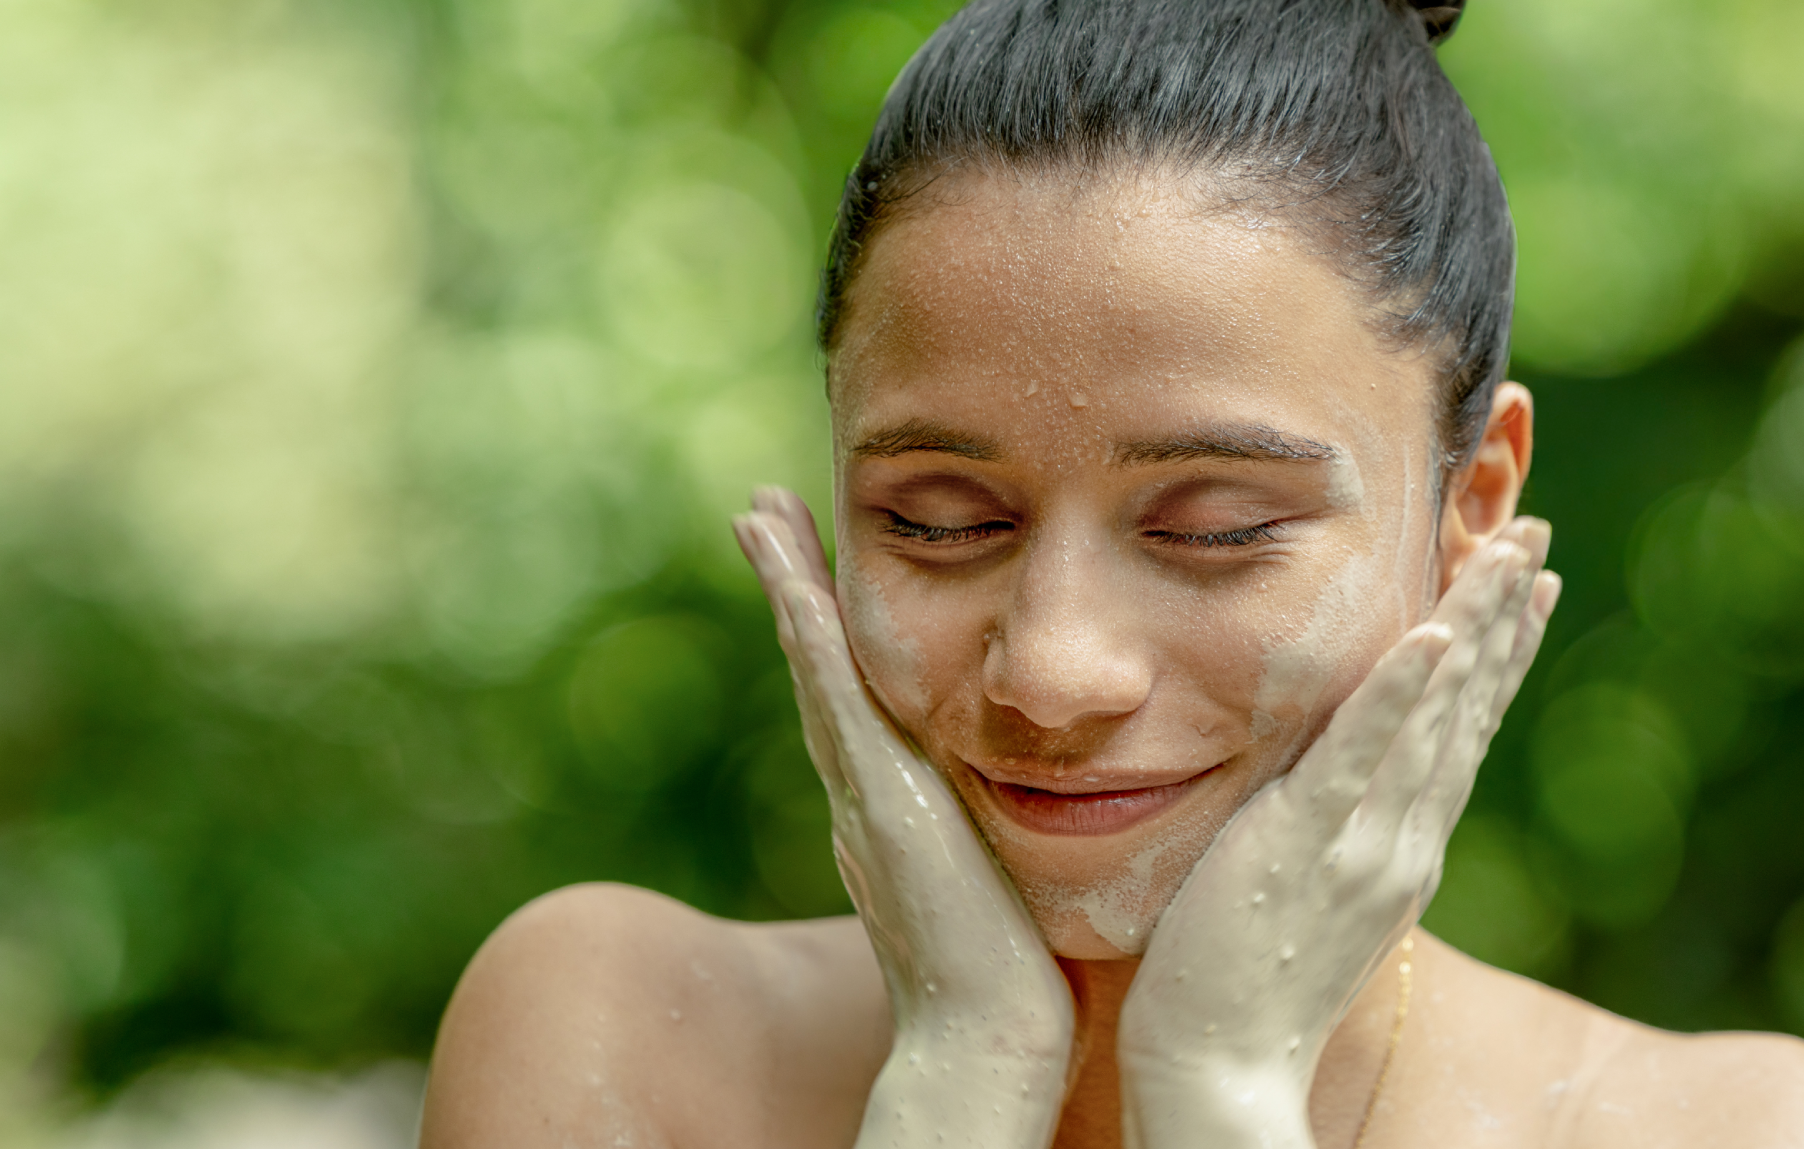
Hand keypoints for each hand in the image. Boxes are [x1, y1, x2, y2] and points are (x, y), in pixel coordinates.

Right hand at [734, 488, 1074, 1148]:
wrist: (990, 1034)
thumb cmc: (1015, 971)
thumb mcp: (1001, 873)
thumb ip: (998, 832)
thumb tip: (1041, 799)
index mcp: (894, 804)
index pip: (856, 697)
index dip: (829, 630)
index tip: (817, 566)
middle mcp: (863, 788)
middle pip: (818, 666)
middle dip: (791, 585)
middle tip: (762, 510)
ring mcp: (862, 788)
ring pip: (814, 664)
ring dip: (785, 584)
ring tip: (757, 511)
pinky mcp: (876, 794)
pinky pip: (832, 694)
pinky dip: (806, 632)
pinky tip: (793, 577)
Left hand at [1118, 520, 1559, 1148]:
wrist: (1221, 1068)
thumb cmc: (1244, 984)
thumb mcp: (1312, 895)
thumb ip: (1336, 833)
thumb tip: (1342, 786)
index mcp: (1403, 847)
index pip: (1462, 730)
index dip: (1498, 654)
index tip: (1528, 585)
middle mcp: (1403, 838)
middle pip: (1467, 706)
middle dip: (1504, 615)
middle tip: (1537, 534)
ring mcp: (1363, 841)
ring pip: (1433, 715)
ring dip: (1474, 625)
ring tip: (1508, 549)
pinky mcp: (1305, 844)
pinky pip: (1358, 754)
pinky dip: (1400, 692)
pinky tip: (1431, 633)